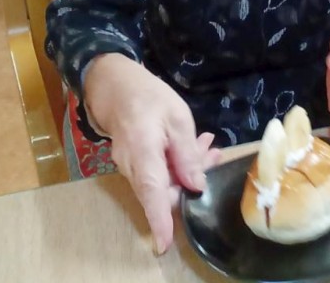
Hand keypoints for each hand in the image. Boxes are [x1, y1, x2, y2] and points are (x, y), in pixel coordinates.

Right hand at [83, 53, 220, 254]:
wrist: (114, 83)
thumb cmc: (148, 95)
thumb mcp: (177, 117)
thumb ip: (187, 153)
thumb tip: (197, 186)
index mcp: (143, 154)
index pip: (152, 194)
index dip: (160, 221)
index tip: (165, 245)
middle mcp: (132, 166)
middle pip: (164, 190)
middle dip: (192, 179)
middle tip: (214, 154)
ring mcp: (129, 165)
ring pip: (162, 179)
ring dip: (186, 166)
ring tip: (207, 144)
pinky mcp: (132, 161)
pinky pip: (155, 170)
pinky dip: (174, 161)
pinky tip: (191, 144)